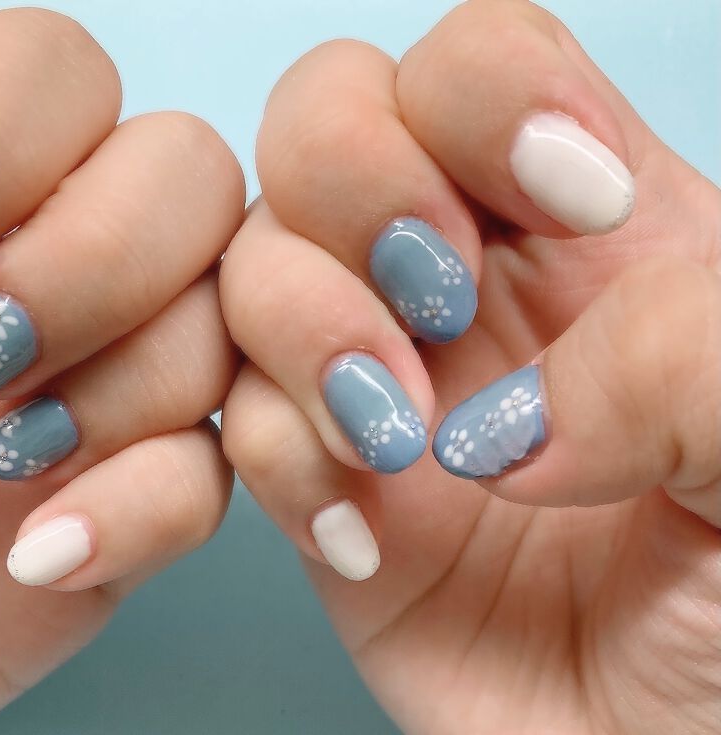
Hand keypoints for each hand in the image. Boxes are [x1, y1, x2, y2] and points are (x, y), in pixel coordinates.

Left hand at [0, 10, 242, 732]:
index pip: (46, 77)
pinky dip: (139, 511)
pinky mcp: (120, 527)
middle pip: (185, 172)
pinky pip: (207, 482)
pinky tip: (28, 558)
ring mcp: (93, 406)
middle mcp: (35, 289)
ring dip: (120, 387)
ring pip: (221, 322)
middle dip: (93, 259)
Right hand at [221, 1, 719, 731]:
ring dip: (305, 329)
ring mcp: (382, 382)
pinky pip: (240, 423)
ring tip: (399, 441)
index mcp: (596, 227)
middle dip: (356, 183)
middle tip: (440, 298)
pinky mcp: (323, 488)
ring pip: (255, 264)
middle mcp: (468, 283)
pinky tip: (368, 540)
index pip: (478, 63)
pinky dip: (284, 464)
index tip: (569, 206)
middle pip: (327, 122)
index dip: (489, 94)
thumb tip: (499, 414)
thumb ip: (686, 360)